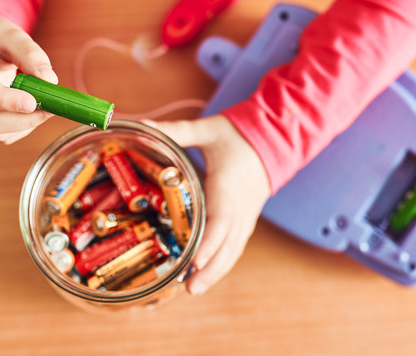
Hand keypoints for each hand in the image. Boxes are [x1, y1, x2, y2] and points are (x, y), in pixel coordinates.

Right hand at [0, 16, 57, 143]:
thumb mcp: (11, 34)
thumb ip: (30, 54)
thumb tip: (50, 80)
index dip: (3, 100)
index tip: (32, 102)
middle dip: (23, 118)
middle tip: (52, 108)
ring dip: (24, 124)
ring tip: (42, 106)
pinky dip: (19, 129)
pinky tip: (27, 112)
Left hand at [147, 115, 270, 294]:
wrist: (274, 137)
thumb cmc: (238, 135)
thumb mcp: (207, 130)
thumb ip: (175, 131)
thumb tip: (142, 126)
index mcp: (229, 185)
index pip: (221, 219)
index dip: (209, 242)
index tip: (195, 260)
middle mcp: (241, 205)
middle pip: (228, 244)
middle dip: (210, 269)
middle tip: (189, 289)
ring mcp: (246, 215)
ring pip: (234, 249)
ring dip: (216, 271)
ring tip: (194, 290)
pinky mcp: (246, 219)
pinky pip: (236, 245)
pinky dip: (223, 262)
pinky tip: (207, 275)